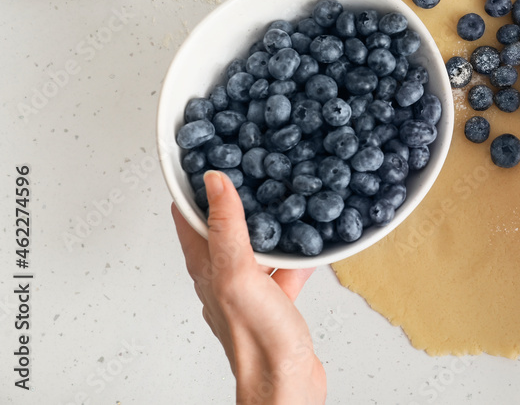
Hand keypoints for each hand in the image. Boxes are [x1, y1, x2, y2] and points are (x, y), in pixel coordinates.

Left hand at [172, 171, 325, 404]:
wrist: (287, 383)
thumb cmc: (257, 338)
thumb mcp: (238, 273)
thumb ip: (226, 228)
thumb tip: (214, 181)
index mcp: (206, 266)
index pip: (188, 216)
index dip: (193, 185)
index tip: (207, 155)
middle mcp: (224, 276)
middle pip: (224, 226)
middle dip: (236, 196)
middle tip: (253, 165)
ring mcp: (250, 290)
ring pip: (257, 245)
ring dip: (269, 221)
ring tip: (285, 194)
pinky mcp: (276, 302)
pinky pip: (285, 268)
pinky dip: (298, 252)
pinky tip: (313, 241)